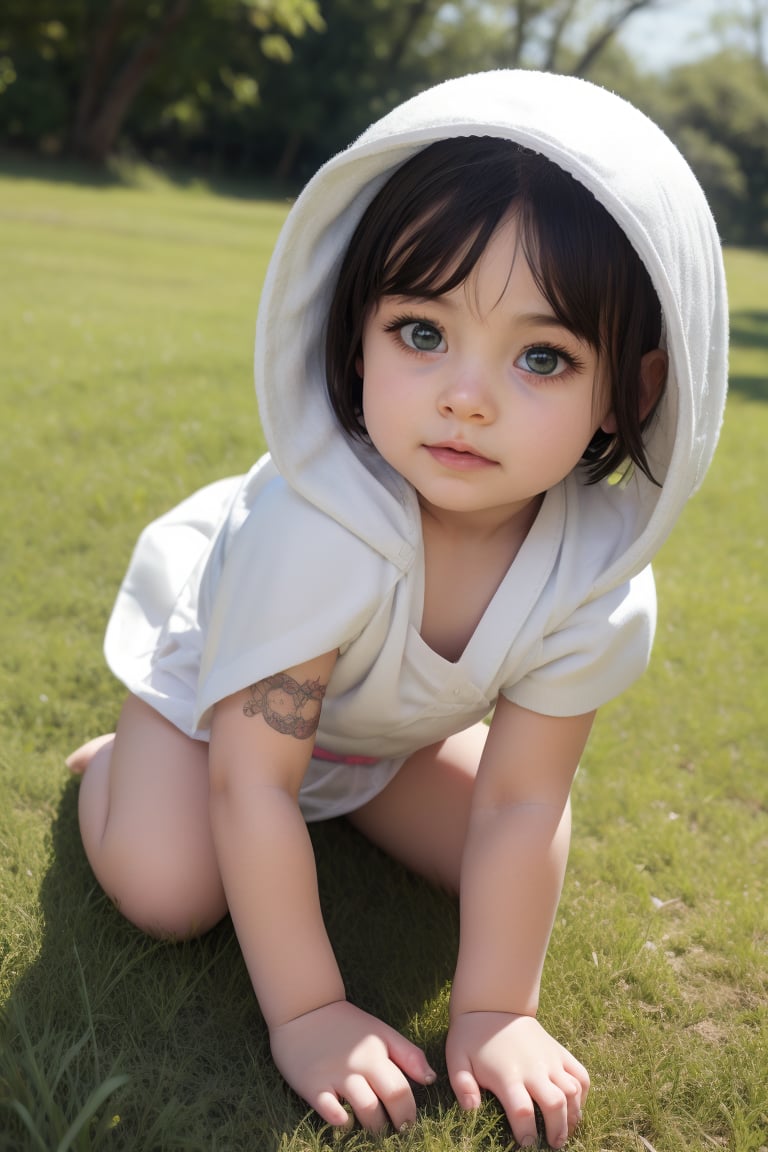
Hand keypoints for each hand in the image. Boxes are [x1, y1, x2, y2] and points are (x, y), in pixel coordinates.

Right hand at [269, 1000, 435, 1131]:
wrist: (304, 1010)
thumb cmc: (346, 1025)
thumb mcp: (380, 1032)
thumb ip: (407, 1053)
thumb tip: (431, 1079)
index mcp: (377, 1051)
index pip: (402, 1088)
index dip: (409, 1111)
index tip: (409, 1122)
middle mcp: (360, 1062)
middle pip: (390, 1098)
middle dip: (398, 1123)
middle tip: (397, 1132)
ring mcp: (336, 1074)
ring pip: (366, 1109)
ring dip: (374, 1126)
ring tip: (374, 1130)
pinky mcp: (312, 1084)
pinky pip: (330, 1110)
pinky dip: (340, 1120)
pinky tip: (344, 1120)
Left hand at [446, 1011, 588, 1148]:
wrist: (493, 1004)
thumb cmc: (471, 1037)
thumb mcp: (456, 1058)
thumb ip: (462, 1085)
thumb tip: (471, 1110)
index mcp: (507, 1074)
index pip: (522, 1110)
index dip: (526, 1131)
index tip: (526, 1143)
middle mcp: (533, 1067)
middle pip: (555, 1104)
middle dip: (558, 1130)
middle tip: (553, 1144)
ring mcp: (550, 1058)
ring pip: (573, 1091)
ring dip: (574, 1116)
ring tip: (566, 1131)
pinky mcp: (559, 1050)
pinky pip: (581, 1074)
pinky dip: (584, 1093)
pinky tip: (576, 1107)